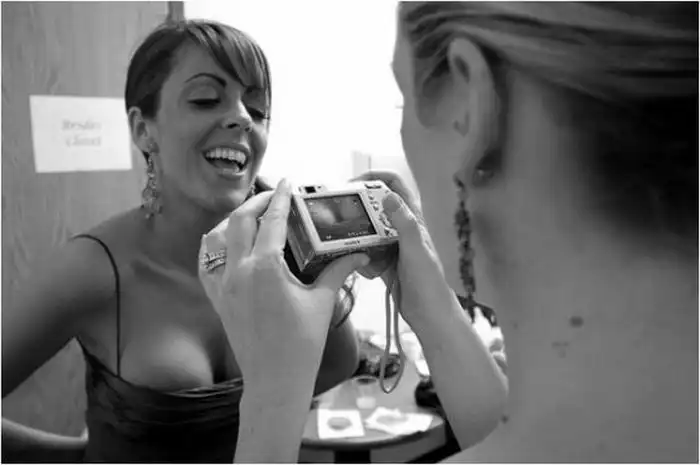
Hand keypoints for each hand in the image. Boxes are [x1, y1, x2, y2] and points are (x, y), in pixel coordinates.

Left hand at [198, 179, 368, 386]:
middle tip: (273, 196)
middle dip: (256, 202)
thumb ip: (338, 271)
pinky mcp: (218, 300)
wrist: (274, 381)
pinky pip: (206, 265)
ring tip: (251, 215)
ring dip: (233, 221)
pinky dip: (213, 248)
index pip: (272, 220)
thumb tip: (359, 253)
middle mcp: (239, 270)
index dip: (281, 197)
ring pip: (217, 238)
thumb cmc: (301, 344)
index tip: (287, 183)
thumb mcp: (323, 302)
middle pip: (240, 220)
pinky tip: (224, 243)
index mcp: (266, 267)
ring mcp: (224, 285)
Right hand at [353, 171, 454, 326]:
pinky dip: (359, 255)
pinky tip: (360, 265)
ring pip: (368, 228)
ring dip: (357, 232)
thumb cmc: (428, 282)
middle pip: (376, 205)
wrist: (429, 314)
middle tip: (341, 212)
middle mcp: (401, 228)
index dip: (375, 177)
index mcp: (413, 219)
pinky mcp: (383, 261)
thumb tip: (388, 196)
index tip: (353, 183)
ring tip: (344, 239)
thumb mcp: (415, 249)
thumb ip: (404, 223)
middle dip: (359, 206)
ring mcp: (391, 245)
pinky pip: (365, 251)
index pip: (394, 185)